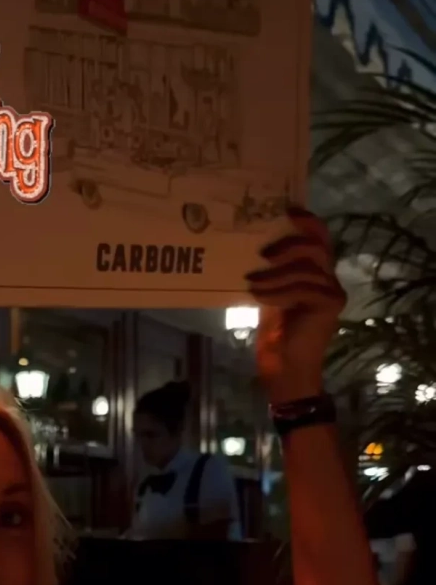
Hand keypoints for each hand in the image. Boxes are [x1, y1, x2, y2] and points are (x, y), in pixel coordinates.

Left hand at [246, 208, 345, 402]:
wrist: (285, 374)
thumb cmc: (275, 341)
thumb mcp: (270, 299)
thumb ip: (272, 275)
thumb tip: (254, 250)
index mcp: (316, 277)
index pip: (319, 240)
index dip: (308, 223)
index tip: (289, 210)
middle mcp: (329, 281)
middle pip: (316, 246)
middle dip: (289, 243)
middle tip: (263, 253)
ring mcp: (332, 293)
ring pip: (306, 267)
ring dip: (275, 273)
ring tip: (252, 281)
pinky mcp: (329, 304)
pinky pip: (302, 286)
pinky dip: (277, 289)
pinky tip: (258, 295)